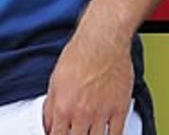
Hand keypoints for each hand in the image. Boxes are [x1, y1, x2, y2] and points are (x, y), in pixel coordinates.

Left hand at [43, 17, 133, 134]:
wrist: (102, 42)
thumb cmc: (79, 55)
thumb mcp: (54, 81)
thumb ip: (50, 107)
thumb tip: (49, 125)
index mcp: (62, 107)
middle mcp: (81, 113)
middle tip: (76, 131)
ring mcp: (101, 113)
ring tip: (89, 132)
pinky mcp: (119, 110)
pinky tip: (106, 134)